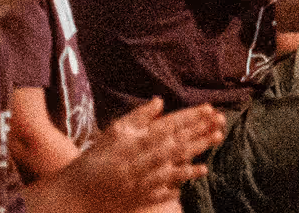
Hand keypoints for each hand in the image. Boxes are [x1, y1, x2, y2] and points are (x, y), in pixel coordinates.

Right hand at [63, 97, 222, 205]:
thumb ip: (137, 117)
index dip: (190, 116)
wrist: (76, 194)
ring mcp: (147, 179)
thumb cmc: (94, 160)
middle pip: (178, 142)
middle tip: (221, 120)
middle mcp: (144, 160)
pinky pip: (169, 186)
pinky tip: (201, 170)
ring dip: (199, 150)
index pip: (169, 125)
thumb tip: (159, 101)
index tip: (209, 108)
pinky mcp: (146, 196)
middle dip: (201, 130)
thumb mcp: (113, 133)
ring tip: (217, 138)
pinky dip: (184, 177)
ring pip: (178, 161)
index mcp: (136, 141)